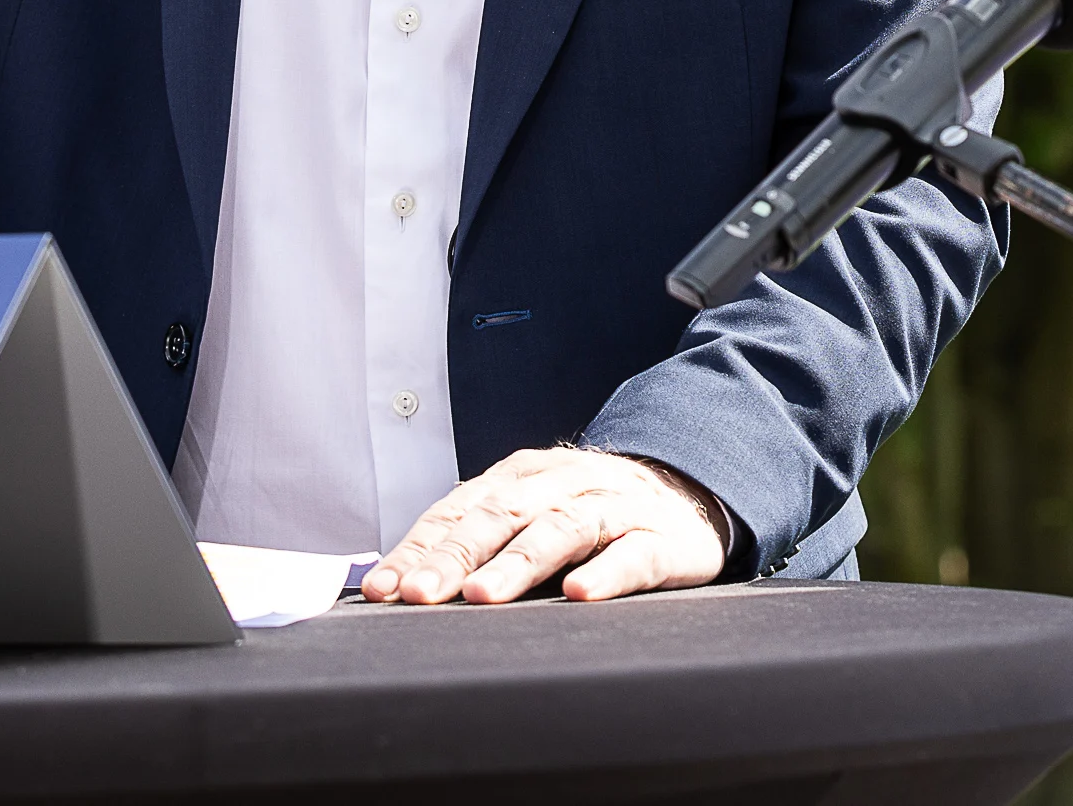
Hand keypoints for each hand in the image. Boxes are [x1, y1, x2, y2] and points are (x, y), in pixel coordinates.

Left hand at [360, 447, 729, 604]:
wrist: (689, 491)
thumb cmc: (590, 515)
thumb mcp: (530, 513)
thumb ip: (475, 541)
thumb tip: (398, 585)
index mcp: (522, 476)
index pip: (460, 511)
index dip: (419, 549)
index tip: (383, 589)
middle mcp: (564, 483)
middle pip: (503, 515)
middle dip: (455, 557)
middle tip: (418, 595)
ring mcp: (614, 506)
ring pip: (561, 529)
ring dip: (518, 563)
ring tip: (482, 596)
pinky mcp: (661, 538)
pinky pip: (632, 553)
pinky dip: (606, 571)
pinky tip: (580, 593)